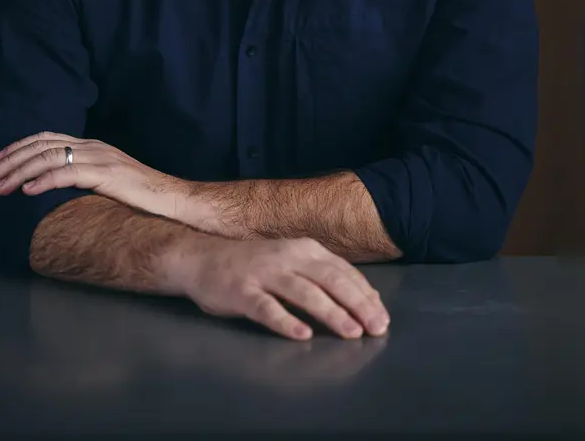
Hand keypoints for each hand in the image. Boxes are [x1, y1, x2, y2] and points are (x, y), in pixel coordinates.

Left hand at [0, 132, 189, 219]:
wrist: (171, 199)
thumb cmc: (139, 196)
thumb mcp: (105, 181)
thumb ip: (81, 177)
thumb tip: (52, 188)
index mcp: (90, 144)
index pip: (45, 138)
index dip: (17, 148)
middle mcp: (91, 145)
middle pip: (40, 146)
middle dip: (9, 161)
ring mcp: (99, 157)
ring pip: (48, 158)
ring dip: (19, 173)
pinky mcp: (106, 174)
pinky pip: (67, 174)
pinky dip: (43, 180)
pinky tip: (27, 190)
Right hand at [164, 235, 389, 340]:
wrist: (202, 259)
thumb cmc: (254, 266)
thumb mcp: (291, 262)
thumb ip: (322, 276)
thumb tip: (364, 300)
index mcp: (305, 250)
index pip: (343, 272)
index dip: (365, 295)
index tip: (382, 317)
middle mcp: (287, 257)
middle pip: (330, 281)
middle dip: (358, 305)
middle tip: (376, 328)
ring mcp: (264, 274)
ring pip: (304, 293)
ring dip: (331, 313)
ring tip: (351, 332)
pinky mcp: (241, 292)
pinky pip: (266, 308)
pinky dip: (286, 321)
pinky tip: (302, 335)